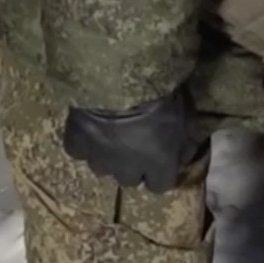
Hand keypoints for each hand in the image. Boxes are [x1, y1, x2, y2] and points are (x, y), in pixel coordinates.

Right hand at [61, 88, 198, 191]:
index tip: (159, 160)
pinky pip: (79, 152)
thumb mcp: (187, 116)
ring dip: (109, 157)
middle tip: (134, 145)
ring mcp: (99, 158)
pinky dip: (84, 144)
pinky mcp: (76, 144)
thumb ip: (186, 142)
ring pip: (103, 169)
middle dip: (133, 167)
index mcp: (158, 164)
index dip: (159, 173)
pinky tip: (88, 130)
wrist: (119, 76)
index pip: (160, 185)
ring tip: (110, 137)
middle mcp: (127, 169)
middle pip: (129, 180)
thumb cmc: (161, 94)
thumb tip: (184, 157)